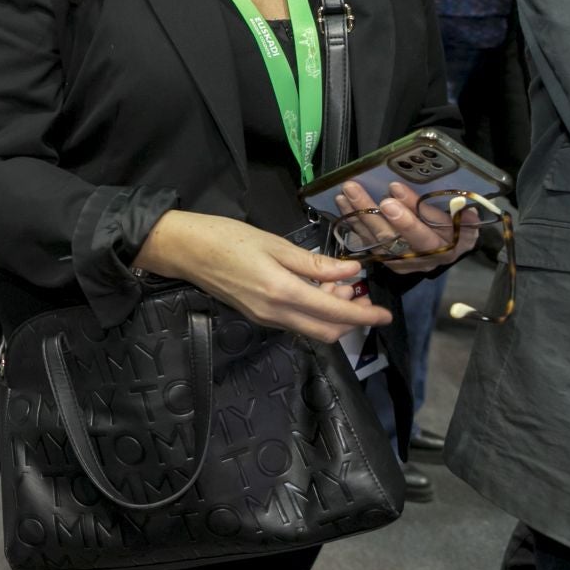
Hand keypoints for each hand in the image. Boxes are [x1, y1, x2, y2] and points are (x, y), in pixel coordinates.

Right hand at [134, 210, 392, 343]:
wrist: (184, 249)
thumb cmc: (226, 238)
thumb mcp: (274, 244)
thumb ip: (314, 264)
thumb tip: (350, 273)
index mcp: (283, 293)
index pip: (334, 314)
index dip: (364, 315)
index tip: (385, 314)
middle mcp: (275, 314)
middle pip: (326, 332)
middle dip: (351, 319)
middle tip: (359, 292)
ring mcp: (264, 318)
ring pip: (311, 328)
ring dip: (332, 315)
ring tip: (338, 285)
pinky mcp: (256, 314)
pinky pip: (294, 321)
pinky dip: (313, 311)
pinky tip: (315, 288)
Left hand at [332, 180, 478, 274]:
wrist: (450, 248)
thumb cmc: (458, 228)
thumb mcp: (465, 220)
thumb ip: (457, 214)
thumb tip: (456, 205)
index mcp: (445, 248)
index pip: (424, 233)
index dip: (407, 216)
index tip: (392, 192)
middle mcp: (420, 258)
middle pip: (394, 238)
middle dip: (371, 212)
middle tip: (355, 190)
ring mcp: (400, 261)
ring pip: (375, 239)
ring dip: (358, 214)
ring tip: (345, 193)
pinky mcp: (386, 259)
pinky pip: (366, 241)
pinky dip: (353, 221)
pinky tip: (343, 204)